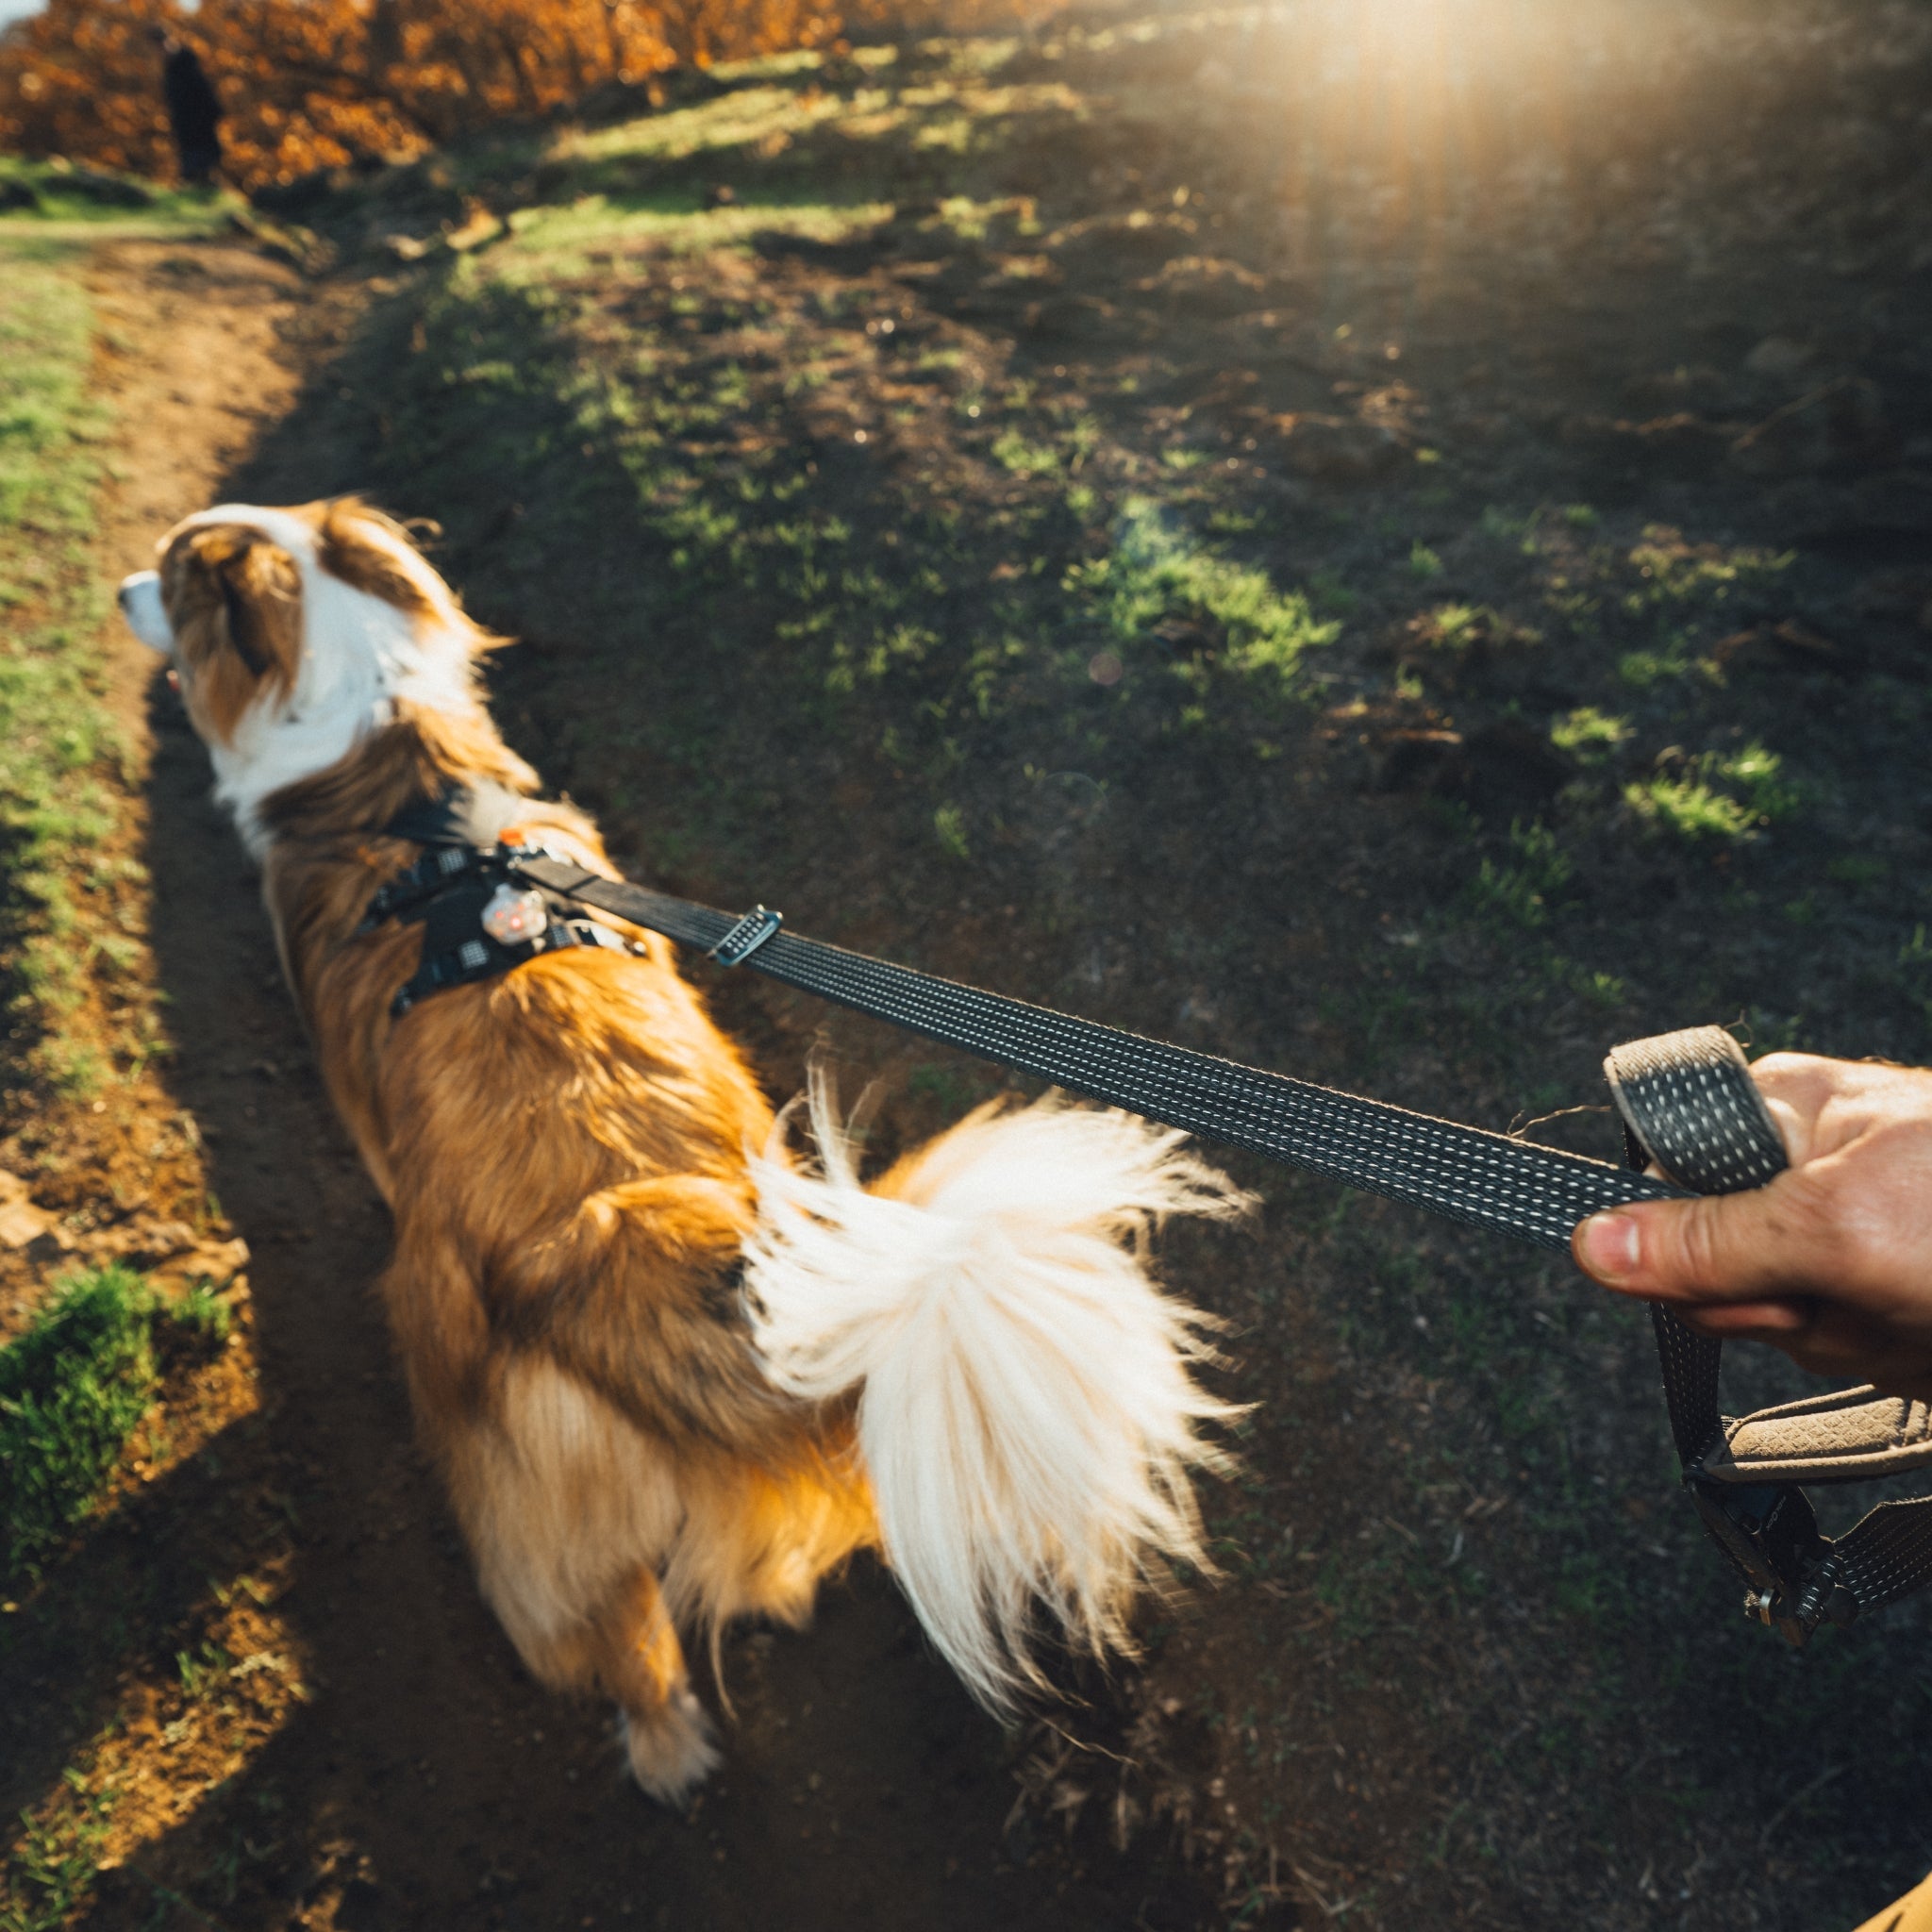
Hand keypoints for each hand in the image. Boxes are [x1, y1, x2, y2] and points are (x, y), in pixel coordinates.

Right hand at [1571, 1052, 1931, 1400]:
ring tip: (1922, 1308)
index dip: (1691, 1246)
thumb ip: (1708, 1241)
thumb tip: (1590, 1241)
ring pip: (1787, 1325)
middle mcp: (1811, 1172)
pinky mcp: (1898, 1299)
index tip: (1741, 1274)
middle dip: (1791, 1308)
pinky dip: (1899, 1360)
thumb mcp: (1839, 1226)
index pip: (1667, 1182)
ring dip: (1857, 1341)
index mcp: (1785, 1111)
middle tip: (1864, 1292)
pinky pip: (1849, 1353)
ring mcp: (1857, 1240)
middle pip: (1723, 1271)